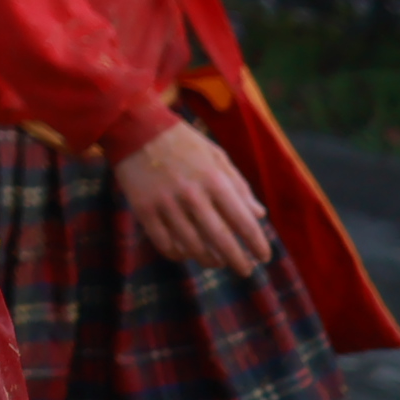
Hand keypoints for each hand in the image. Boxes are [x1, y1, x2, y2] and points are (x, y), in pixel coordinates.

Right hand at [114, 118, 268, 274]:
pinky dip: (179, 254)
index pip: (243, 222)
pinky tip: (186, 253)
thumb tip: (259, 215)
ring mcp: (165, 203)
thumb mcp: (216, 156)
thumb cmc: (183, 142)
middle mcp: (191, 194)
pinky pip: (164, 243)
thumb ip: (239, 185)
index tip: (264, 256)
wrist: (135, 128)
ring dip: (209, 260)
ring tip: (216, 262)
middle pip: (221, 240)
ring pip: (193, 247)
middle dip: (238, 261)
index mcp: (214, 179)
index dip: (257, 244)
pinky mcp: (144, 209)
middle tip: (245, 270)